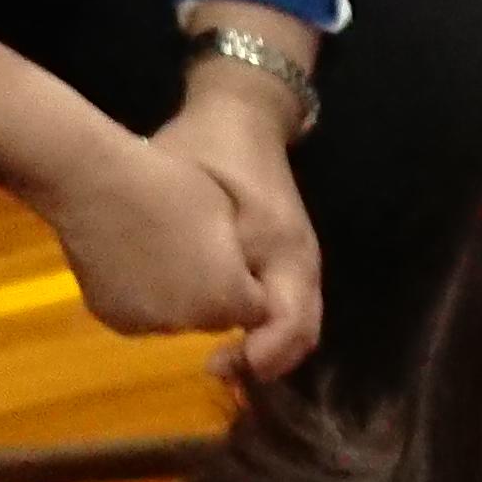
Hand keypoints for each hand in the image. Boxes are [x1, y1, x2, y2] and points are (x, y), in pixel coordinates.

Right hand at [28, 128, 272, 348]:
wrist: (91, 181)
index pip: (254, 309)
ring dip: (175, 298)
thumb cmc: (166, 182)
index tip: (226, 252)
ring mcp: (148, 325)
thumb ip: (240, 253)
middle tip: (188, 249)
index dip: (243, 281)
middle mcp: (189, 323)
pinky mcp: (114, 320)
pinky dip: (140, 298)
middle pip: (213, 317)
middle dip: (211, 293)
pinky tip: (129, 261)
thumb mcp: (224, 212)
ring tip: (156, 251)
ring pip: (176, 318)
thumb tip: (242, 273)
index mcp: (225, 297)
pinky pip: (140, 315)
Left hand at [158, 70, 322, 385]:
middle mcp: (301, 262)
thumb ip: (188, 248)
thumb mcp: (189, 193)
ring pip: (296, 325)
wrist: (238, 112)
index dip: (257, 355)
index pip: (288, 324)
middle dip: (262, 361)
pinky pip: (285, 308)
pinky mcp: (284, 257)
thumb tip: (181, 304)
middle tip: (213, 368)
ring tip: (222, 361)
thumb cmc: (209, 149)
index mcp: (285, 249)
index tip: (211, 365)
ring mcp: (298, 259)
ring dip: (264, 349)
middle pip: (300, 335)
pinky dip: (263, 331)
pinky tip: (228, 333)